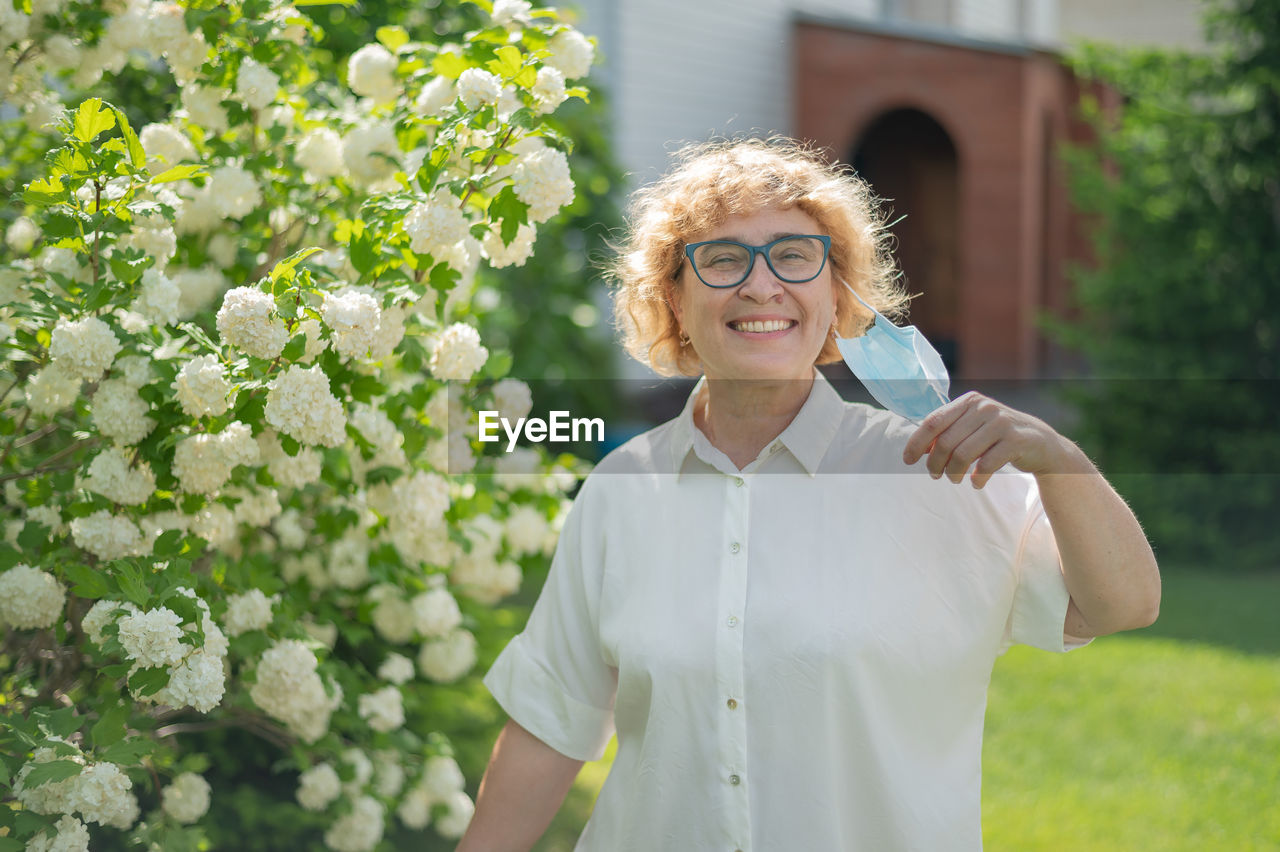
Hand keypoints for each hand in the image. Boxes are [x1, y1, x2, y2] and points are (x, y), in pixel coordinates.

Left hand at [902, 392, 1080, 487]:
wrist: (1040, 443)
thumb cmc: (997, 437)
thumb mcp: (973, 427)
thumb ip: (948, 432)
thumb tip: (918, 449)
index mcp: (969, 401)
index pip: (933, 422)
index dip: (917, 443)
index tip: (908, 460)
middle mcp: (985, 407)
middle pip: (945, 441)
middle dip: (935, 463)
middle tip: (936, 475)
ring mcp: (1002, 423)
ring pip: (963, 454)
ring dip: (953, 473)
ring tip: (954, 480)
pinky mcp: (1016, 440)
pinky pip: (986, 464)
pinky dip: (977, 478)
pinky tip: (976, 483)